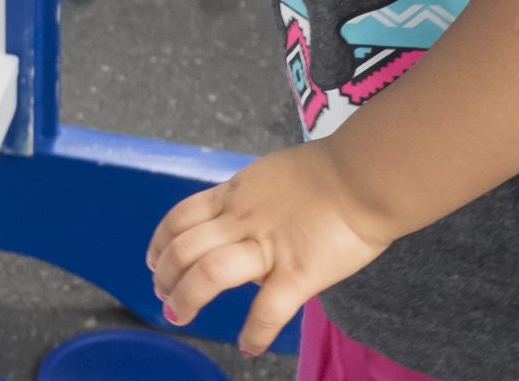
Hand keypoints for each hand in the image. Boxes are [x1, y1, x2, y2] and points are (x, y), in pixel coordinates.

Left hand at [146, 141, 392, 356]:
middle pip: (185, 246)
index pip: (182, 216)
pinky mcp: (297, 272)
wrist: (364, 176)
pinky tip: (248, 346)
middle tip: (163, 295)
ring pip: (209, 272)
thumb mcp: (271, 175)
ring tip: (178, 316)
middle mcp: (241, 218)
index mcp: (234, 193)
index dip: (161, 241)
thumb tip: (241, 225)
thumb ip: (251, 200)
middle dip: (166, 274)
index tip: (154, 260)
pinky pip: (267, 309)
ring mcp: (267, 246)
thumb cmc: (329, 173)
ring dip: (187, 297)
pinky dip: (254, 332)